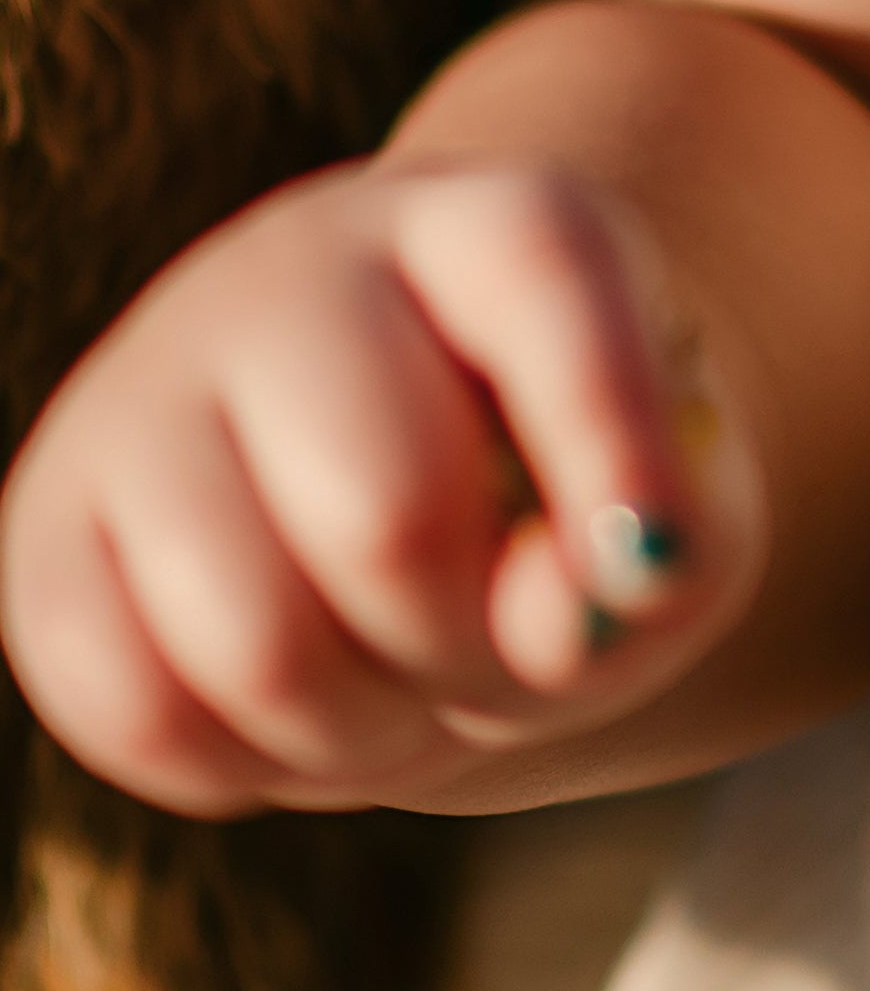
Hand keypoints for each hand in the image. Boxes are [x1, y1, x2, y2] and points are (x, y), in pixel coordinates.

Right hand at [0, 160, 766, 818]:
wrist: (409, 491)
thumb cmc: (572, 502)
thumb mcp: (684, 516)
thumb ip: (676, 560)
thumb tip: (564, 620)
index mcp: (490, 226)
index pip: (540, 272)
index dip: (608, 431)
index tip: (652, 562)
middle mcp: (297, 270)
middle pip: (387, 517)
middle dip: (470, 648)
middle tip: (497, 654)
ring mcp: (143, 386)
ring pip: (252, 642)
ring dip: (365, 730)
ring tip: (407, 686)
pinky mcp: (45, 523)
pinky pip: (130, 708)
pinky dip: (247, 764)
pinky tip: (303, 707)